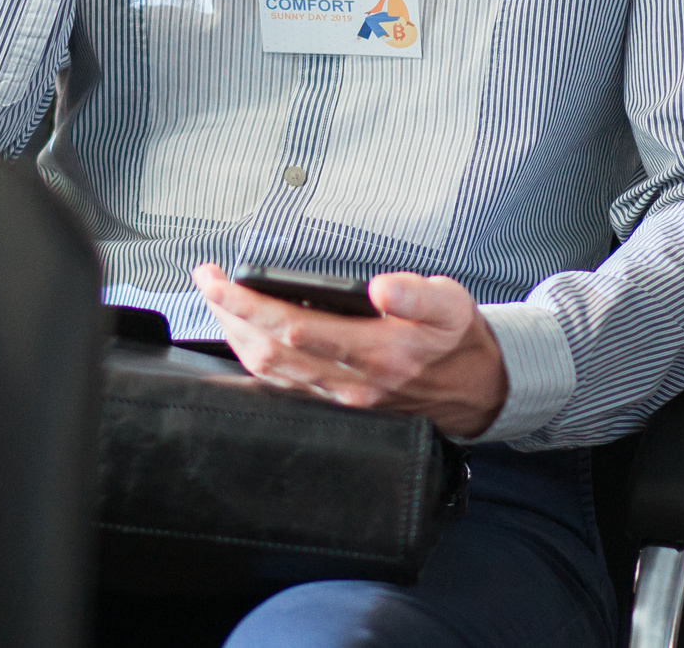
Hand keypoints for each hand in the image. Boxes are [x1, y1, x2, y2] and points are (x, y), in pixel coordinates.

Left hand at [192, 263, 509, 441]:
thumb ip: (417, 293)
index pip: (295, 327)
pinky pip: (284, 386)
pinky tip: (242, 338)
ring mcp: (342, 397)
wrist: (476, 389)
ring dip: (236, 337)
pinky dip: (254, 360)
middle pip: (270, 351)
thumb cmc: (456, 340)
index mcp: (377, 352)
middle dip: (229, 315)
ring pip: (271, 372)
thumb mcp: (451, 303)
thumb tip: (381, 287)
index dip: (249, 304)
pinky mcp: (339, 402)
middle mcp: (353, 381)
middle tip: (207, 282)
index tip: (222, 279)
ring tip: (217, 302)